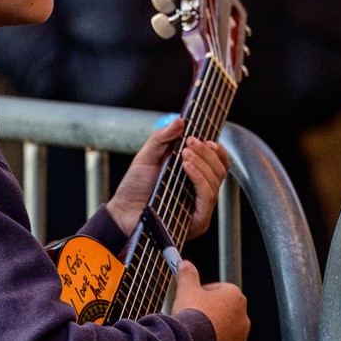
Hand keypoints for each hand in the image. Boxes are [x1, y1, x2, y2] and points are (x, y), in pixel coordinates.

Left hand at [106, 117, 228, 238]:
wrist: (121, 212)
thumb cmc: (135, 187)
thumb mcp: (146, 156)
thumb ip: (162, 138)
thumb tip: (180, 120)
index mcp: (194, 176)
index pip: (218, 163)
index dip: (216, 150)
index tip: (205, 138)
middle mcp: (201, 192)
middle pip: (220, 170)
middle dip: (206, 153)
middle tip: (190, 142)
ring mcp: (201, 207)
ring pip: (216, 181)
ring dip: (202, 163)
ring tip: (185, 153)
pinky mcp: (198, 220)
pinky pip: (207, 197)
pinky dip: (200, 178)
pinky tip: (187, 166)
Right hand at [172, 261, 248, 340]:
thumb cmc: (191, 317)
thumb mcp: (186, 290)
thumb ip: (188, 276)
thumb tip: (185, 264)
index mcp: (235, 299)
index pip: (222, 290)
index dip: (205, 292)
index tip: (193, 297)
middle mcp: (243, 320)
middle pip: (226, 313)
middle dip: (211, 314)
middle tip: (192, 317)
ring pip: (226, 334)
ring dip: (213, 333)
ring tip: (194, 336)